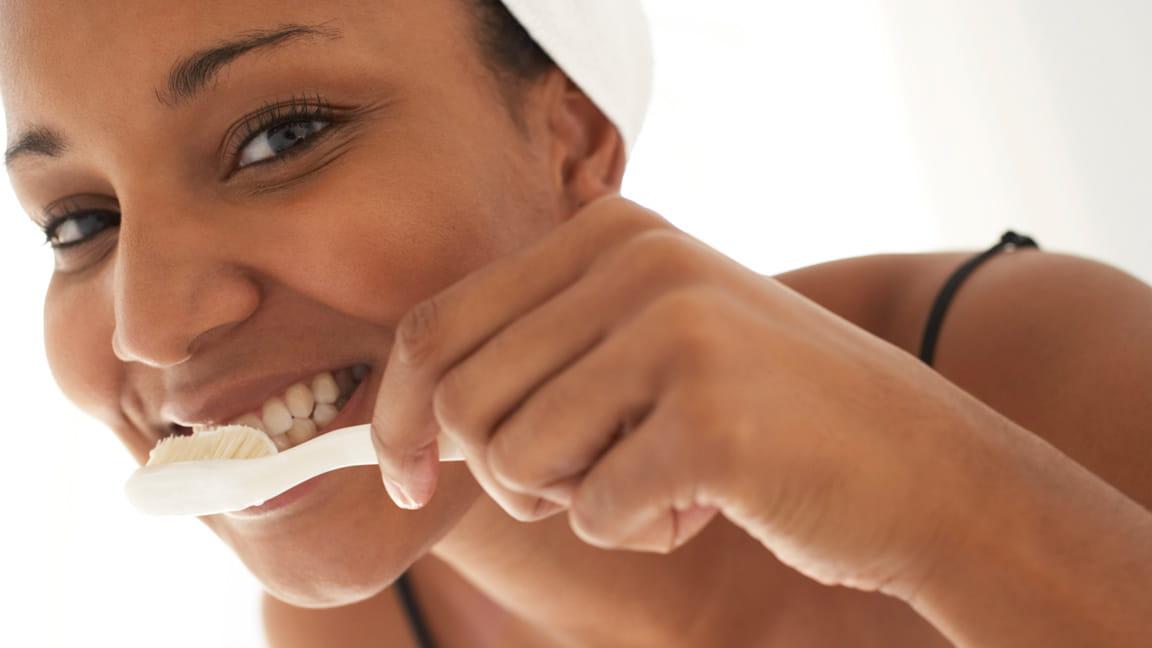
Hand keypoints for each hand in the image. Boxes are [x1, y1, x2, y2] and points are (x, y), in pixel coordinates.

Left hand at [371, 195, 990, 593]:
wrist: (923, 468)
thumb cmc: (764, 415)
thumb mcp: (647, 342)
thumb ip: (540, 349)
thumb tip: (406, 417)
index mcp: (610, 230)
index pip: (435, 325)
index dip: (397, 416)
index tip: (407, 479)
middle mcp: (638, 259)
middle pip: (460, 400)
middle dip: (502, 473)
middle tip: (584, 482)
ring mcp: (676, 331)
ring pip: (514, 460)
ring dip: (573, 502)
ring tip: (656, 481)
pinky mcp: (707, 418)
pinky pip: (591, 512)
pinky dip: (633, 531)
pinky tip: (708, 502)